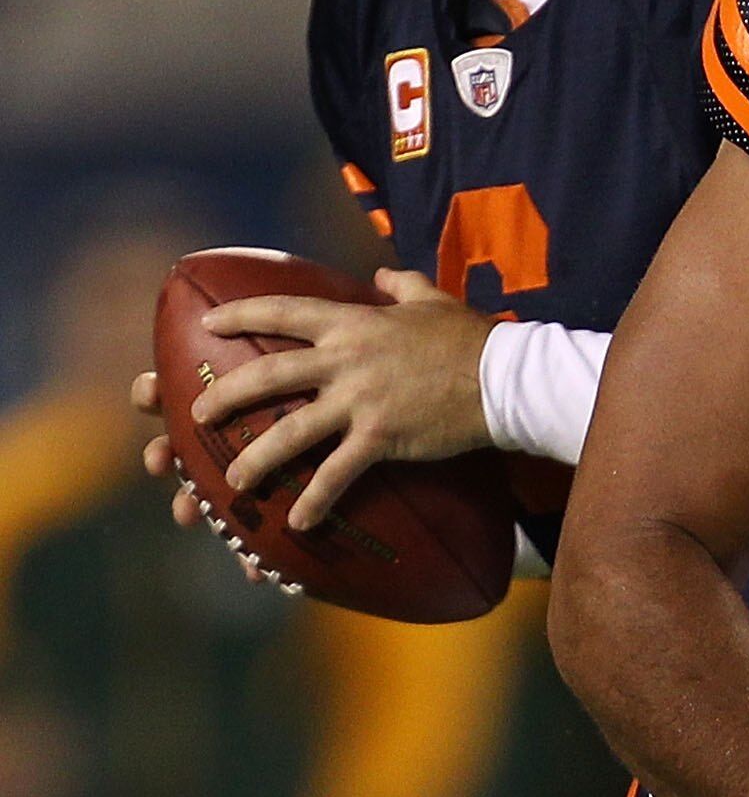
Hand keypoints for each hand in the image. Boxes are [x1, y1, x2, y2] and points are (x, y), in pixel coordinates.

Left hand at [132, 270, 491, 535]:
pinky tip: (297, 522)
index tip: (208, 323)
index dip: (240, 316)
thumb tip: (382, 274)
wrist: (502, 378)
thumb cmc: (469, 338)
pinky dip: (315, 500)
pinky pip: (337, 474)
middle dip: (226, 396)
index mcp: (350, 322)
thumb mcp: (431, 299)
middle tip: (197, 414)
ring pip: (290, 432)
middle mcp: (344, 360)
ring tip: (232, 481)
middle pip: (268, 376)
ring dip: (256, 459)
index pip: (281, 312)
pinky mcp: (380, 438)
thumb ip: (400, 285)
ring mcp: (359, 401)